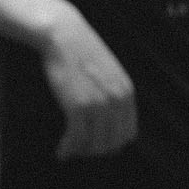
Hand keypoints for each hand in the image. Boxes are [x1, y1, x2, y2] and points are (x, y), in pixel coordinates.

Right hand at [42, 7, 136, 158]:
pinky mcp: (78, 106)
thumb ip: (113, 96)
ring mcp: (99, 104)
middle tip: (80, 151)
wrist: (65, 37)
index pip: (128, 133)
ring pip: (94, 143)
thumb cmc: (83, 54)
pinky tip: (61, 151)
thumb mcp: (109, 75)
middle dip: (95, 151)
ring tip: (69, 152)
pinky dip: (67, 148)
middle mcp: (117, 100)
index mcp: (128, 93)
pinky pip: (76, 137)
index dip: (112, 144)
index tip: (97, 146)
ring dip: (81, 152)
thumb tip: (109, 122)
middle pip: (111, 142)